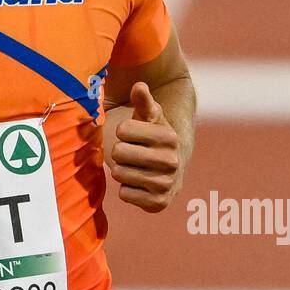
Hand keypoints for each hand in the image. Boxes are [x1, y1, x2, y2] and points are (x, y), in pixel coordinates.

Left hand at [108, 82, 180, 212]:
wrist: (169, 169)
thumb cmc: (152, 136)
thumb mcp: (149, 116)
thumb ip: (143, 100)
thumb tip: (139, 86)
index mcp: (169, 136)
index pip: (123, 130)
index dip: (124, 133)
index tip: (135, 136)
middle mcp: (171, 161)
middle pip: (119, 153)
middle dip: (120, 152)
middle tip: (132, 153)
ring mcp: (166, 183)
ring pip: (119, 173)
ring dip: (122, 170)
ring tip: (136, 167)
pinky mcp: (159, 203)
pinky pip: (124, 194)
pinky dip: (127, 189)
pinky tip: (139, 184)